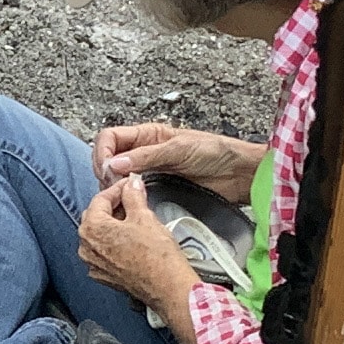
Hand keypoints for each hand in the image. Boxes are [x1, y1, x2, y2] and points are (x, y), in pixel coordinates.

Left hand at [77, 176, 196, 320]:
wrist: (166, 287)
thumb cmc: (155, 254)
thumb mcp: (144, 216)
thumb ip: (133, 196)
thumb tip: (131, 184)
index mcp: (92, 228)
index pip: (100, 199)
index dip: (117, 188)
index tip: (129, 184)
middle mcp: (86, 247)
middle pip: (96, 217)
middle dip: (114, 206)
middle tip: (133, 199)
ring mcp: (93, 264)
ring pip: (100, 235)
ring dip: (114, 224)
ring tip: (135, 219)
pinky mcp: (104, 275)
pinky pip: (105, 252)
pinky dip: (115, 242)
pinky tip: (132, 240)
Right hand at [93, 123, 261, 200]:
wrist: (240, 174)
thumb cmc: (216, 153)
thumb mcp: (180, 149)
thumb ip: (147, 156)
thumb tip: (114, 163)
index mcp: (147, 135)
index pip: (110, 138)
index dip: (103, 153)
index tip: (107, 171)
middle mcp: (144, 153)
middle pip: (109, 160)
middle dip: (105, 173)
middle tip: (113, 189)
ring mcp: (150, 174)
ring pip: (117, 180)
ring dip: (114, 189)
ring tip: (121, 200)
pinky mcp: (158, 192)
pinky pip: (134, 196)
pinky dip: (127, 201)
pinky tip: (130, 208)